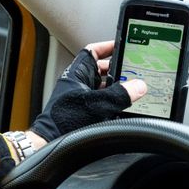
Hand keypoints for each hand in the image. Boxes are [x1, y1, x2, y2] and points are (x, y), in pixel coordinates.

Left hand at [29, 41, 146, 141]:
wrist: (50, 142)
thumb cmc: (63, 121)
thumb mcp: (97, 104)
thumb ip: (120, 94)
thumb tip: (138, 86)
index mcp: (77, 74)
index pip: (92, 52)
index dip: (107, 46)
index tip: (122, 46)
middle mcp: (79, 84)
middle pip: (103, 71)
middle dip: (120, 72)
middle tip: (134, 73)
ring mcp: (81, 99)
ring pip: (104, 89)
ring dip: (118, 90)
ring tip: (134, 91)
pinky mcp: (84, 113)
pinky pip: (103, 104)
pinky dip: (114, 105)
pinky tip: (124, 109)